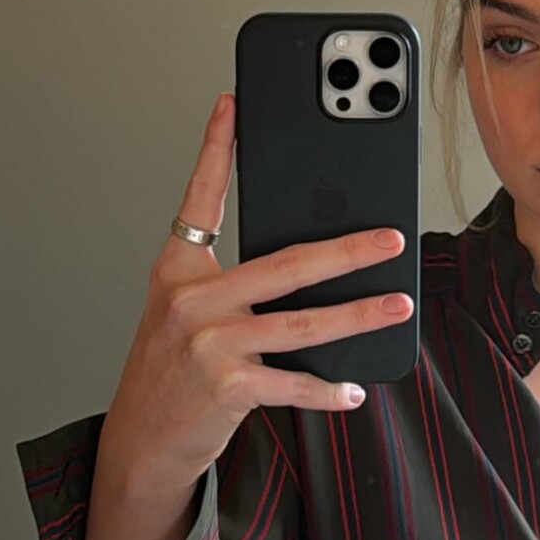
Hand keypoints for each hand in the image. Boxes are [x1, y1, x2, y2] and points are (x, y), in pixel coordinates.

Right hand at [101, 92, 413, 493]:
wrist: (142, 436)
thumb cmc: (171, 368)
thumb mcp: (184, 310)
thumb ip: (228, 280)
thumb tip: (305, 261)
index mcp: (179, 269)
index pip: (202, 197)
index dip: (217, 148)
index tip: (234, 103)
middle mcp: (193, 300)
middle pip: (285, 264)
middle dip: (346, 250)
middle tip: (391, 238)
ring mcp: (210, 344)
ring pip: (303, 323)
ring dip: (358, 315)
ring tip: (397, 305)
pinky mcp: (228, 387)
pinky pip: (294, 383)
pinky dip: (328, 389)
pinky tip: (352, 388)